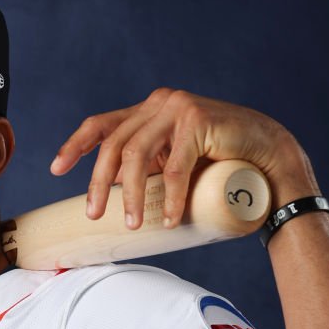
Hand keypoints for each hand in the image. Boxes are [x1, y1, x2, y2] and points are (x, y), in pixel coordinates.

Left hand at [49, 88, 320, 227]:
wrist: (272, 155)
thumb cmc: (221, 162)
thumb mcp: (174, 160)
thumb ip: (149, 164)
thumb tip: (112, 190)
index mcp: (148, 110)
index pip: (101, 124)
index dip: (75, 145)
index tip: (56, 170)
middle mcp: (160, 103)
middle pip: (114, 144)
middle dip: (98, 183)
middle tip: (94, 215)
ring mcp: (178, 109)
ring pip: (137, 156)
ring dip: (131, 195)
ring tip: (133, 225)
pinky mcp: (199, 121)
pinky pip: (174, 166)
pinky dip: (172, 197)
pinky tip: (172, 219)